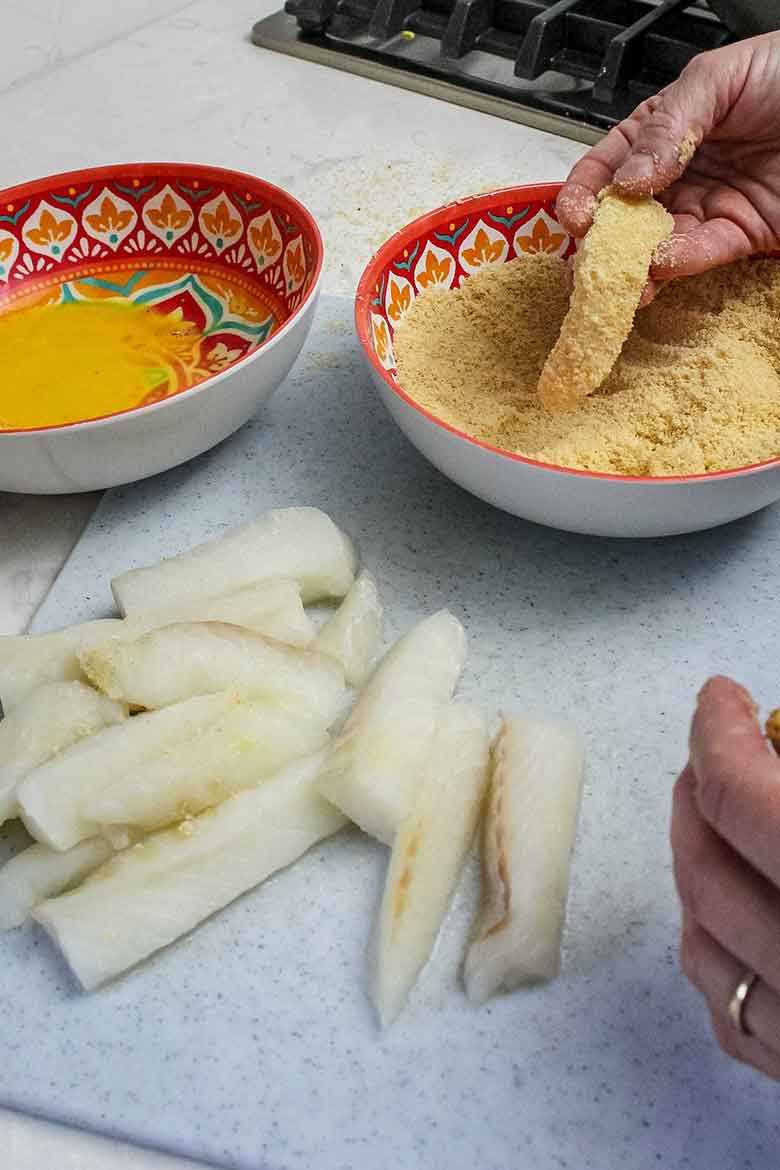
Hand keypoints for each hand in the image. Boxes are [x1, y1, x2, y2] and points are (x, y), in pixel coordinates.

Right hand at [556, 32, 779, 301]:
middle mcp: (679, 174)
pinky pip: (700, 254)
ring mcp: (707, 207)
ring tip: (617, 279)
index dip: (583, 192)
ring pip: (657, 244)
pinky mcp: (740, 236)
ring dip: (633, 265)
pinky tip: (659, 265)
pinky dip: (677, 263)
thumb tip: (628, 180)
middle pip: (625, 215)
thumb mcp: (718, 79)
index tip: (571, 215)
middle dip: (601, 241)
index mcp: (663, 131)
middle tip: (586, 259)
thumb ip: (669, 126)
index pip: (608, 166)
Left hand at [672, 676, 779, 1077]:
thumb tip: (770, 734)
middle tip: (710, 754)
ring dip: (696, 867)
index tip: (719, 699)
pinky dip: (719, 953)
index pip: (742, 798)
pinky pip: (731, 1016)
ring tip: (716, 821)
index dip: (719, 734)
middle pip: (704, 867)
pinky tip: (737, 914)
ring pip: (701, 944)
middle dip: (696, 794)